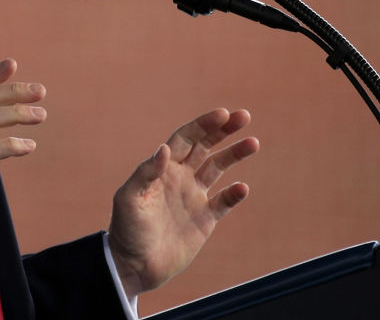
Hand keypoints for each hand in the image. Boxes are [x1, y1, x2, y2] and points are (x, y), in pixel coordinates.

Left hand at [108, 108, 258, 296]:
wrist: (134, 265)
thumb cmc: (127, 229)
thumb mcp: (129, 199)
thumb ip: (146, 174)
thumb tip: (165, 149)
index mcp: (162, 168)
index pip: (186, 138)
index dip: (203, 124)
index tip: (222, 114)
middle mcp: (180, 177)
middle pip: (205, 145)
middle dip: (224, 130)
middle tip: (244, 115)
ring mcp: (194, 196)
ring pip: (218, 167)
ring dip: (235, 154)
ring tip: (253, 142)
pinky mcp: (204, 219)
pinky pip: (224, 202)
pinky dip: (234, 194)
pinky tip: (242, 188)